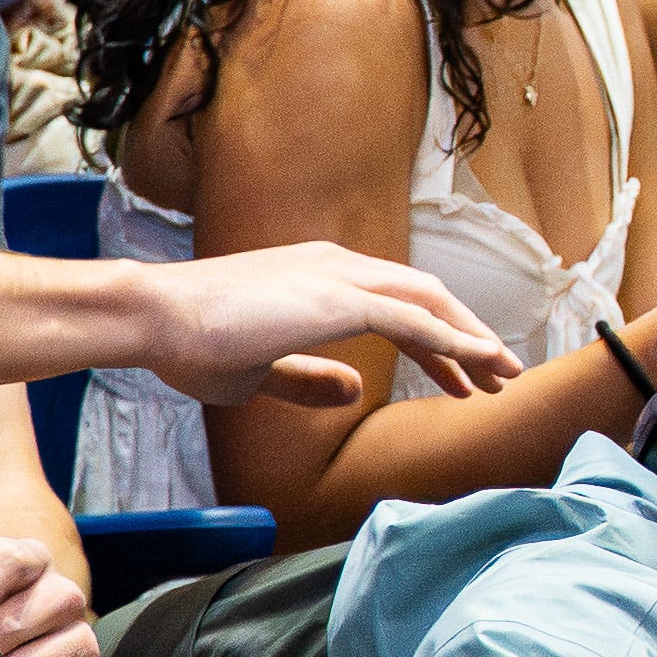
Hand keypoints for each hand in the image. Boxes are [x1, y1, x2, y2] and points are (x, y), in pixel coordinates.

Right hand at [130, 240, 529, 407]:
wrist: (153, 319)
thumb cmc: (190, 344)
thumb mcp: (260, 372)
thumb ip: (308, 379)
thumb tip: (354, 392)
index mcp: (319, 276)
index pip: (396, 305)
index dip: (436, 343)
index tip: (461, 379)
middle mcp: (337, 265)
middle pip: (425, 297)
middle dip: (467, 338)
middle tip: (499, 378)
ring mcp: (339, 276)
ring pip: (430, 302)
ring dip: (472, 339)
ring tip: (504, 376)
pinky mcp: (338, 298)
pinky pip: (414, 318)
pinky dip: (454, 340)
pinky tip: (481, 364)